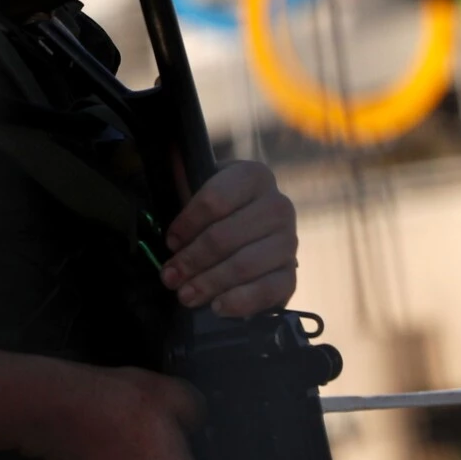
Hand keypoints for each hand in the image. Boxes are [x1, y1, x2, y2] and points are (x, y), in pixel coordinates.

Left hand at [160, 159, 296, 316]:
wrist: (252, 234)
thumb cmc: (219, 211)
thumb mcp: (200, 189)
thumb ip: (184, 179)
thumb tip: (168, 152)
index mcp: (253, 176)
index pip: (216, 199)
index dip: (188, 223)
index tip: (170, 241)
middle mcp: (277, 205)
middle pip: (227, 236)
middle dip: (192, 260)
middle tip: (170, 277)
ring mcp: (288, 241)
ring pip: (245, 264)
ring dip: (210, 283)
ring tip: (186, 294)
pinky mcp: (292, 272)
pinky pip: (269, 289)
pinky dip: (240, 301)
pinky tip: (219, 306)